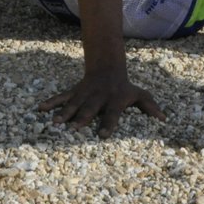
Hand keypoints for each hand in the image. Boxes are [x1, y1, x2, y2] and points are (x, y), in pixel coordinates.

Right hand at [38, 69, 164, 137]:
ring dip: (64, 113)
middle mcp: (98, 98)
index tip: (103, 136)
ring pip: (73, 104)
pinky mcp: (74, 91)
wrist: (107, 68)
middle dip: (82, 118)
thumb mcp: (139, 94)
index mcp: (114, 101)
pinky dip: (51, 102)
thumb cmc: (125, 87)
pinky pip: (61, 97)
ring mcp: (84, 94)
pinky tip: (40, 109)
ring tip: (55, 123)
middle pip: (90, 109)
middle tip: (73, 129)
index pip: (113, 114)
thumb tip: (163, 120)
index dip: (109, 124)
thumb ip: (150, 106)